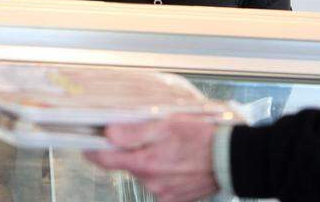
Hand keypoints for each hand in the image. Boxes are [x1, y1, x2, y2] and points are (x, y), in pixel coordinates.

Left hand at [85, 115, 219, 201]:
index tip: (86, 141)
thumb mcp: (166, 124)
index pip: (105, 160)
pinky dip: (164, 172)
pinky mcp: (175, 198)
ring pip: (144, 173)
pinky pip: (160, 183)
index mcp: (145, 162)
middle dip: (130, 151)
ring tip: (170, 148)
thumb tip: (109, 134)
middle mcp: (151, 181)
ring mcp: (163, 192)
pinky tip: (177, 162)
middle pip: (126, 165)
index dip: (93, 149)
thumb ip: (135, 132)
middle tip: (146, 136)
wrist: (232, 159)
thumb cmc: (202, 137)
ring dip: (150, 160)